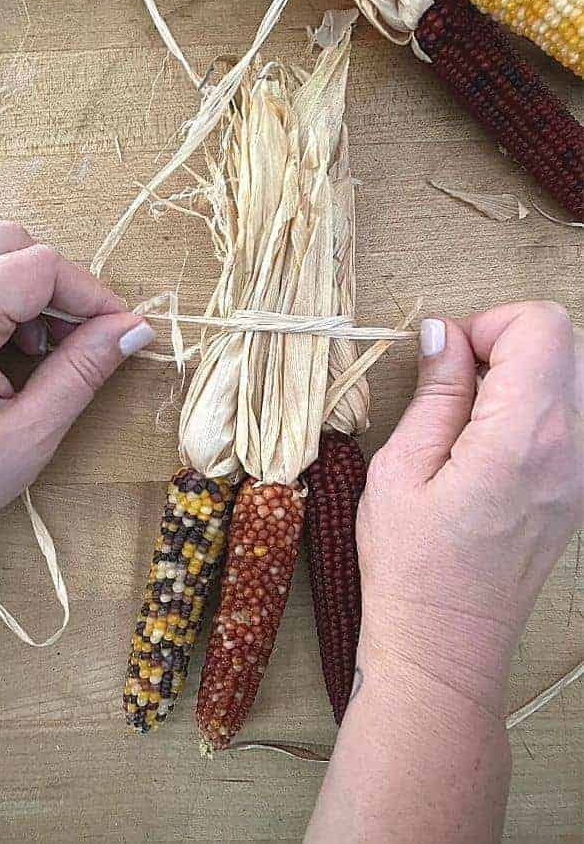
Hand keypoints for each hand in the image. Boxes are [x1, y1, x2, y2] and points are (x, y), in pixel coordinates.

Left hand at [0, 222, 154, 556]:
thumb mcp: (23, 439)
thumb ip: (81, 374)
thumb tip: (132, 331)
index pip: (38, 266)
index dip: (91, 293)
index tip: (121, 330)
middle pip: (7, 241)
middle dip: (58, 283)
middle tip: (82, 337)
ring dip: (24, 284)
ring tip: (40, 343)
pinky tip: (5, 341)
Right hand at [359, 302, 581, 714]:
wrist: (445, 645)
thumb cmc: (410, 564)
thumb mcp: (402, 467)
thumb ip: (436, 392)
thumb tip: (444, 333)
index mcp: (524, 435)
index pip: (541, 326)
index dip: (488, 324)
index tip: (447, 358)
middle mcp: (571, 448)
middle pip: (565, 345)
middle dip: (505, 343)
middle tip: (453, 385)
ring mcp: (581, 472)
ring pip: (570, 380)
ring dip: (519, 376)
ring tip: (467, 418)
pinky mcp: (575, 491)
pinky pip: (568, 420)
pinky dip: (530, 409)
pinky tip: (486, 445)